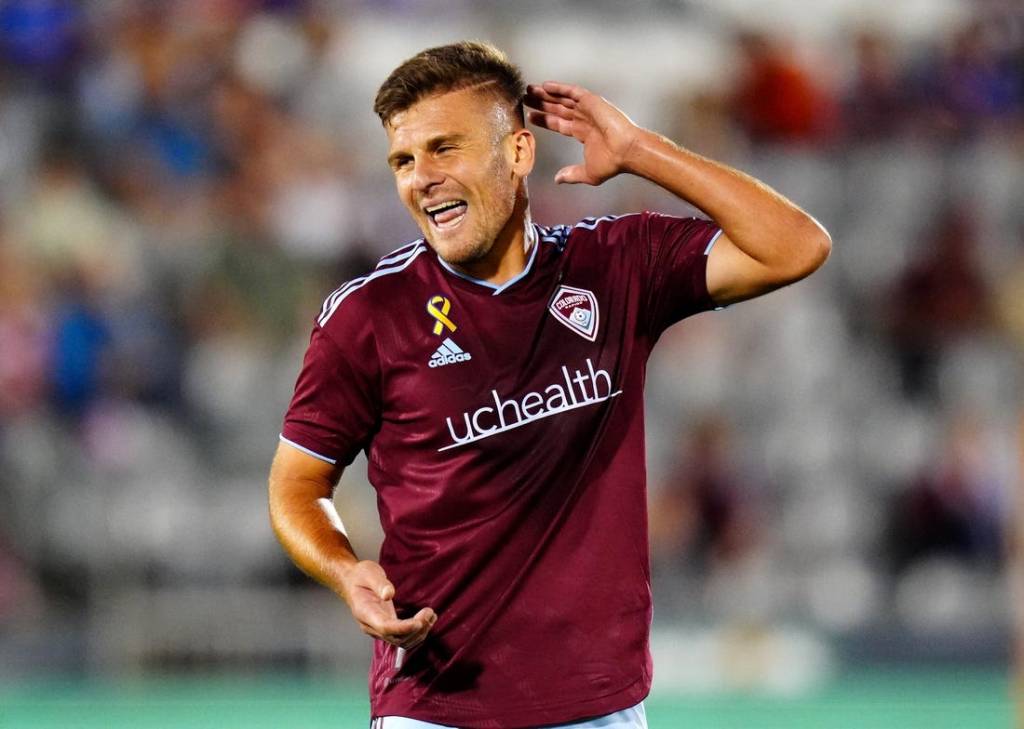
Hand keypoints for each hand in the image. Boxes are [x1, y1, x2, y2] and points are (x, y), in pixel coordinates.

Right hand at [340, 560, 436, 649]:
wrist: (352, 582)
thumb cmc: (360, 576)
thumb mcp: (369, 573)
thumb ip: (379, 584)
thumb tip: (389, 594)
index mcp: (364, 612)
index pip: (384, 627)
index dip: (402, 628)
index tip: (418, 622)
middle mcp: (371, 625)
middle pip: (395, 637)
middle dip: (415, 629)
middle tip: (429, 612)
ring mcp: (378, 628)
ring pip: (401, 641)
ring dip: (418, 633)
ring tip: (431, 617)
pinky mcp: (386, 627)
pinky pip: (402, 637)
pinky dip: (416, 633)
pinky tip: (426, 621)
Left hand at [525, 81, 643, 185]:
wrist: (626, 151)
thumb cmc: (612, 163)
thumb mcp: (588, 173)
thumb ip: (572, 174)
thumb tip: (557, 179)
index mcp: (583, 133)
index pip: (559, 124)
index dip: (545, 119)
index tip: (531, 116)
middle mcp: (584, 119)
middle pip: (558, 108)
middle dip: (541, 104)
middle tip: (525, 98)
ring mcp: (588, 109)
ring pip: (562, 98)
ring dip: (546, 94)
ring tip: (529, 89)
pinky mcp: (592, 101)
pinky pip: (572, 91)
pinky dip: (559, 88)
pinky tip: (545, 85)